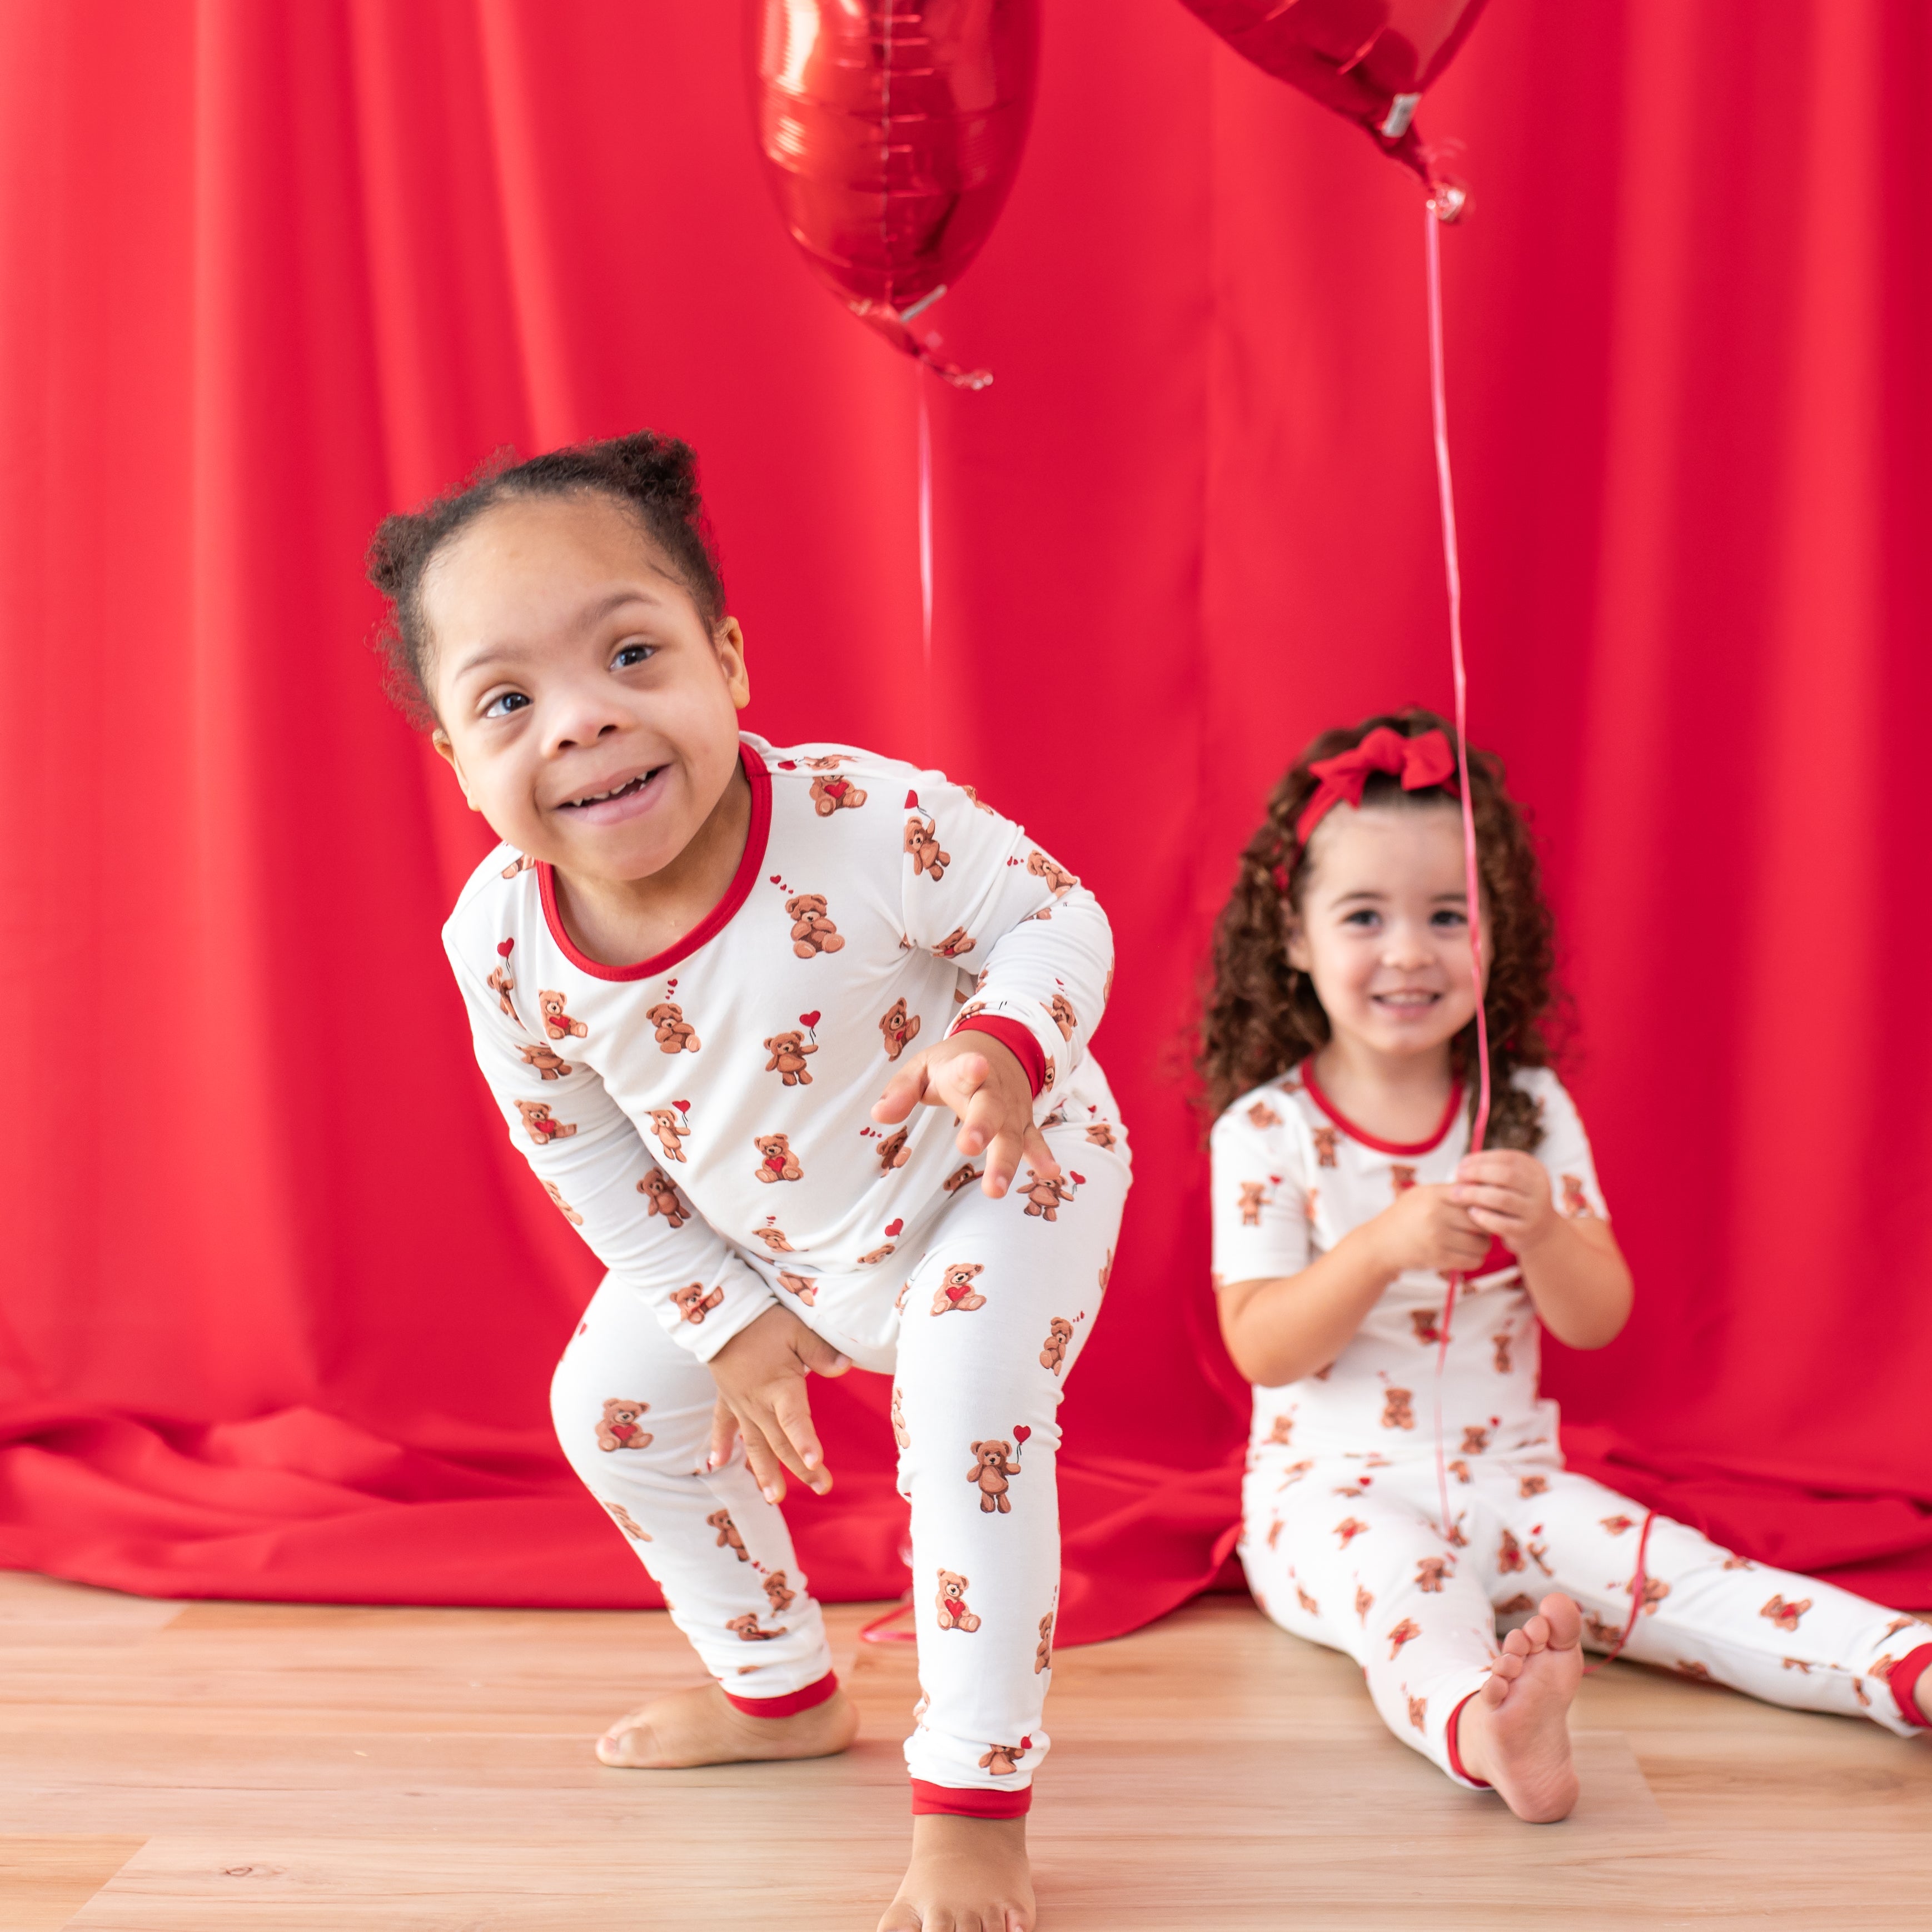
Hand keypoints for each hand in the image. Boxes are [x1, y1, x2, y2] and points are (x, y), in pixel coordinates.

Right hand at [705, 1304, 850, 1502]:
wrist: (723, 1314)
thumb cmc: (765, 1321)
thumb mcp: (798, 1331)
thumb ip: (821, 1352)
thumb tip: (846, 1367)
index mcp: (779, 1387)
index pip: (794, 1420)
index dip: (805, 1442)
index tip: (816, 1463)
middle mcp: (759, 1403)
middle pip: (781, 1441)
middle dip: (801, 1467)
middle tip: (822, 1488)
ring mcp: (741, 1404)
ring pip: (754, 1444)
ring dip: (764, 1471)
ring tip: (774, 1498)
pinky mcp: (727, 1398)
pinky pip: (721, 1425)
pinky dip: (719, 1444)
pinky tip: (715, 1465)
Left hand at [871, 1033, 1055, 1199]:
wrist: (1001, 1047)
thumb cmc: (952, 1063)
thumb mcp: (922, 1066)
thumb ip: (901, 1089)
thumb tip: (878, 1116)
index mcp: (965, 1071)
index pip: (966, 1069)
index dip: (971, 1069)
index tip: (976, 1066)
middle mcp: (992, 1091)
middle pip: (990, 1109)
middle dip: (982, 1127)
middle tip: (969, 1146)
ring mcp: (1011, 1108)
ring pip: (1011, 1134)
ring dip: (1005, 1160)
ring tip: (996, 1188)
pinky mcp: (1022, 1122)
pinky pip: (1033, 1139)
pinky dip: (1041, 1155)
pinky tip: (1050, 1172)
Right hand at [1365, 1182, 1491, 1277]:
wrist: (1380, 1243)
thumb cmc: (1404, 1217)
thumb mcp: (1422, 1194)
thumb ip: (1449, 1191)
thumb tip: (1483, 1189)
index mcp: (1433, 1194)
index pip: (1473, 1195)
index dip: (1484, 1203)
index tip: (1484, 1208)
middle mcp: (1436, 1213)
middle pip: (1481, 1219)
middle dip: (1486, 1226)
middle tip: (1480, 1228)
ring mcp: (1437, 1236)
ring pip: (1481, 1242)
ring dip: (1482, 1245)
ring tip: (1474, 1242)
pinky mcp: (1438, 1258)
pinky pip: (1473, 1260)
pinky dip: (1474, 1259)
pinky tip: (1466, 1254)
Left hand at [1451, 1150, 1557, 1253]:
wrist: (1540, 1231)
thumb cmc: (1515, 1200)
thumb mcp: (1510, 1182)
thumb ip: (1491, 1172)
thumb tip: (1461, 1168)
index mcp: (1535, 1170)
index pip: (1507, 1158)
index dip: (1481, 1159)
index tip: (1461, 1164)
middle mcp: (1540, 1189)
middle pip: (1507, 1175)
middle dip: (1477, 1174)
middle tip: (1457, 1178)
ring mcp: (1535, 1211)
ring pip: (1503, 1199)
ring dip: (1475, 1195)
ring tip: (1458, 1195)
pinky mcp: (1526, 1231)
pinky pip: (1502, 1223)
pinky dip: (1483, 1217)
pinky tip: (1471, 1213)